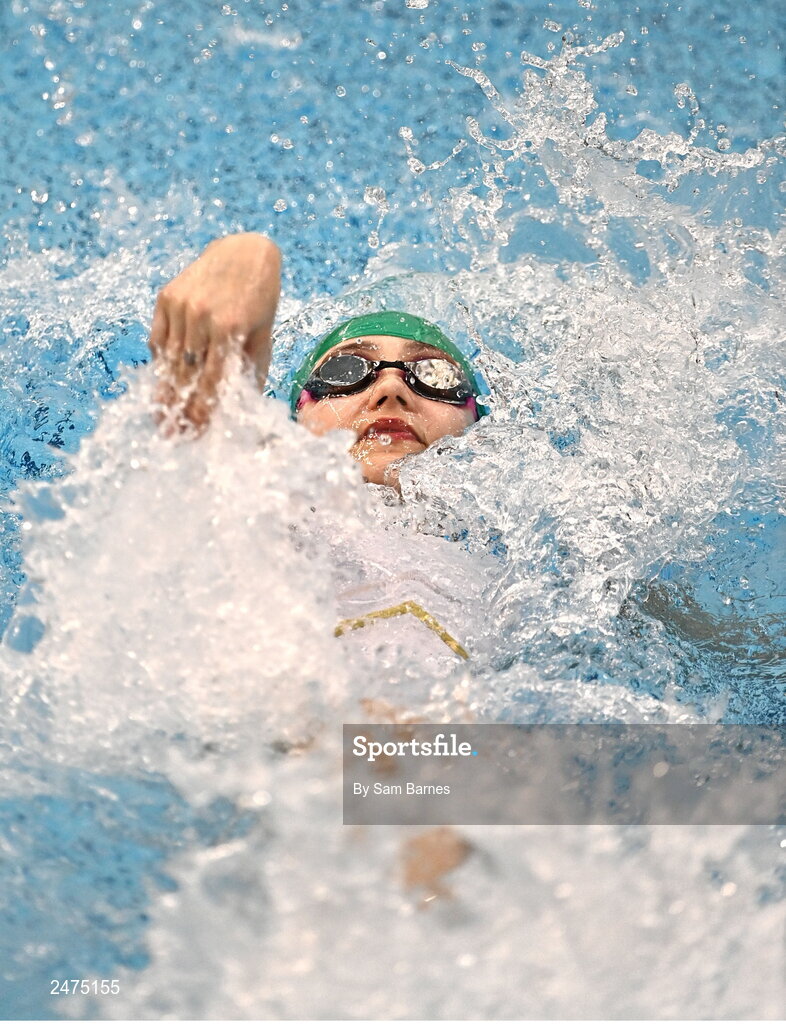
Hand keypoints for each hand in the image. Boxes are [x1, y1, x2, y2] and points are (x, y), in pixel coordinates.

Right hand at [149, 233, 280, 430]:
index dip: (201, 410)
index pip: (211, 381)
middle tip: (169, 434)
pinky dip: (160, 361)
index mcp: (230, 328)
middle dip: (177, 408)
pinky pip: (158, 339)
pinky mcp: (166, 297)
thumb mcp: (263, 337)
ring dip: (163, 391)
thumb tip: (241, 410)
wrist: (242, 254)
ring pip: (167, 359)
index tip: (194, 433)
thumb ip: (251, 372)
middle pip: (184, 374)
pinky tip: (164, 380)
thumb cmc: (259, 303)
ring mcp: (181, 305)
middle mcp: (201, 316)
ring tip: (160, 417)